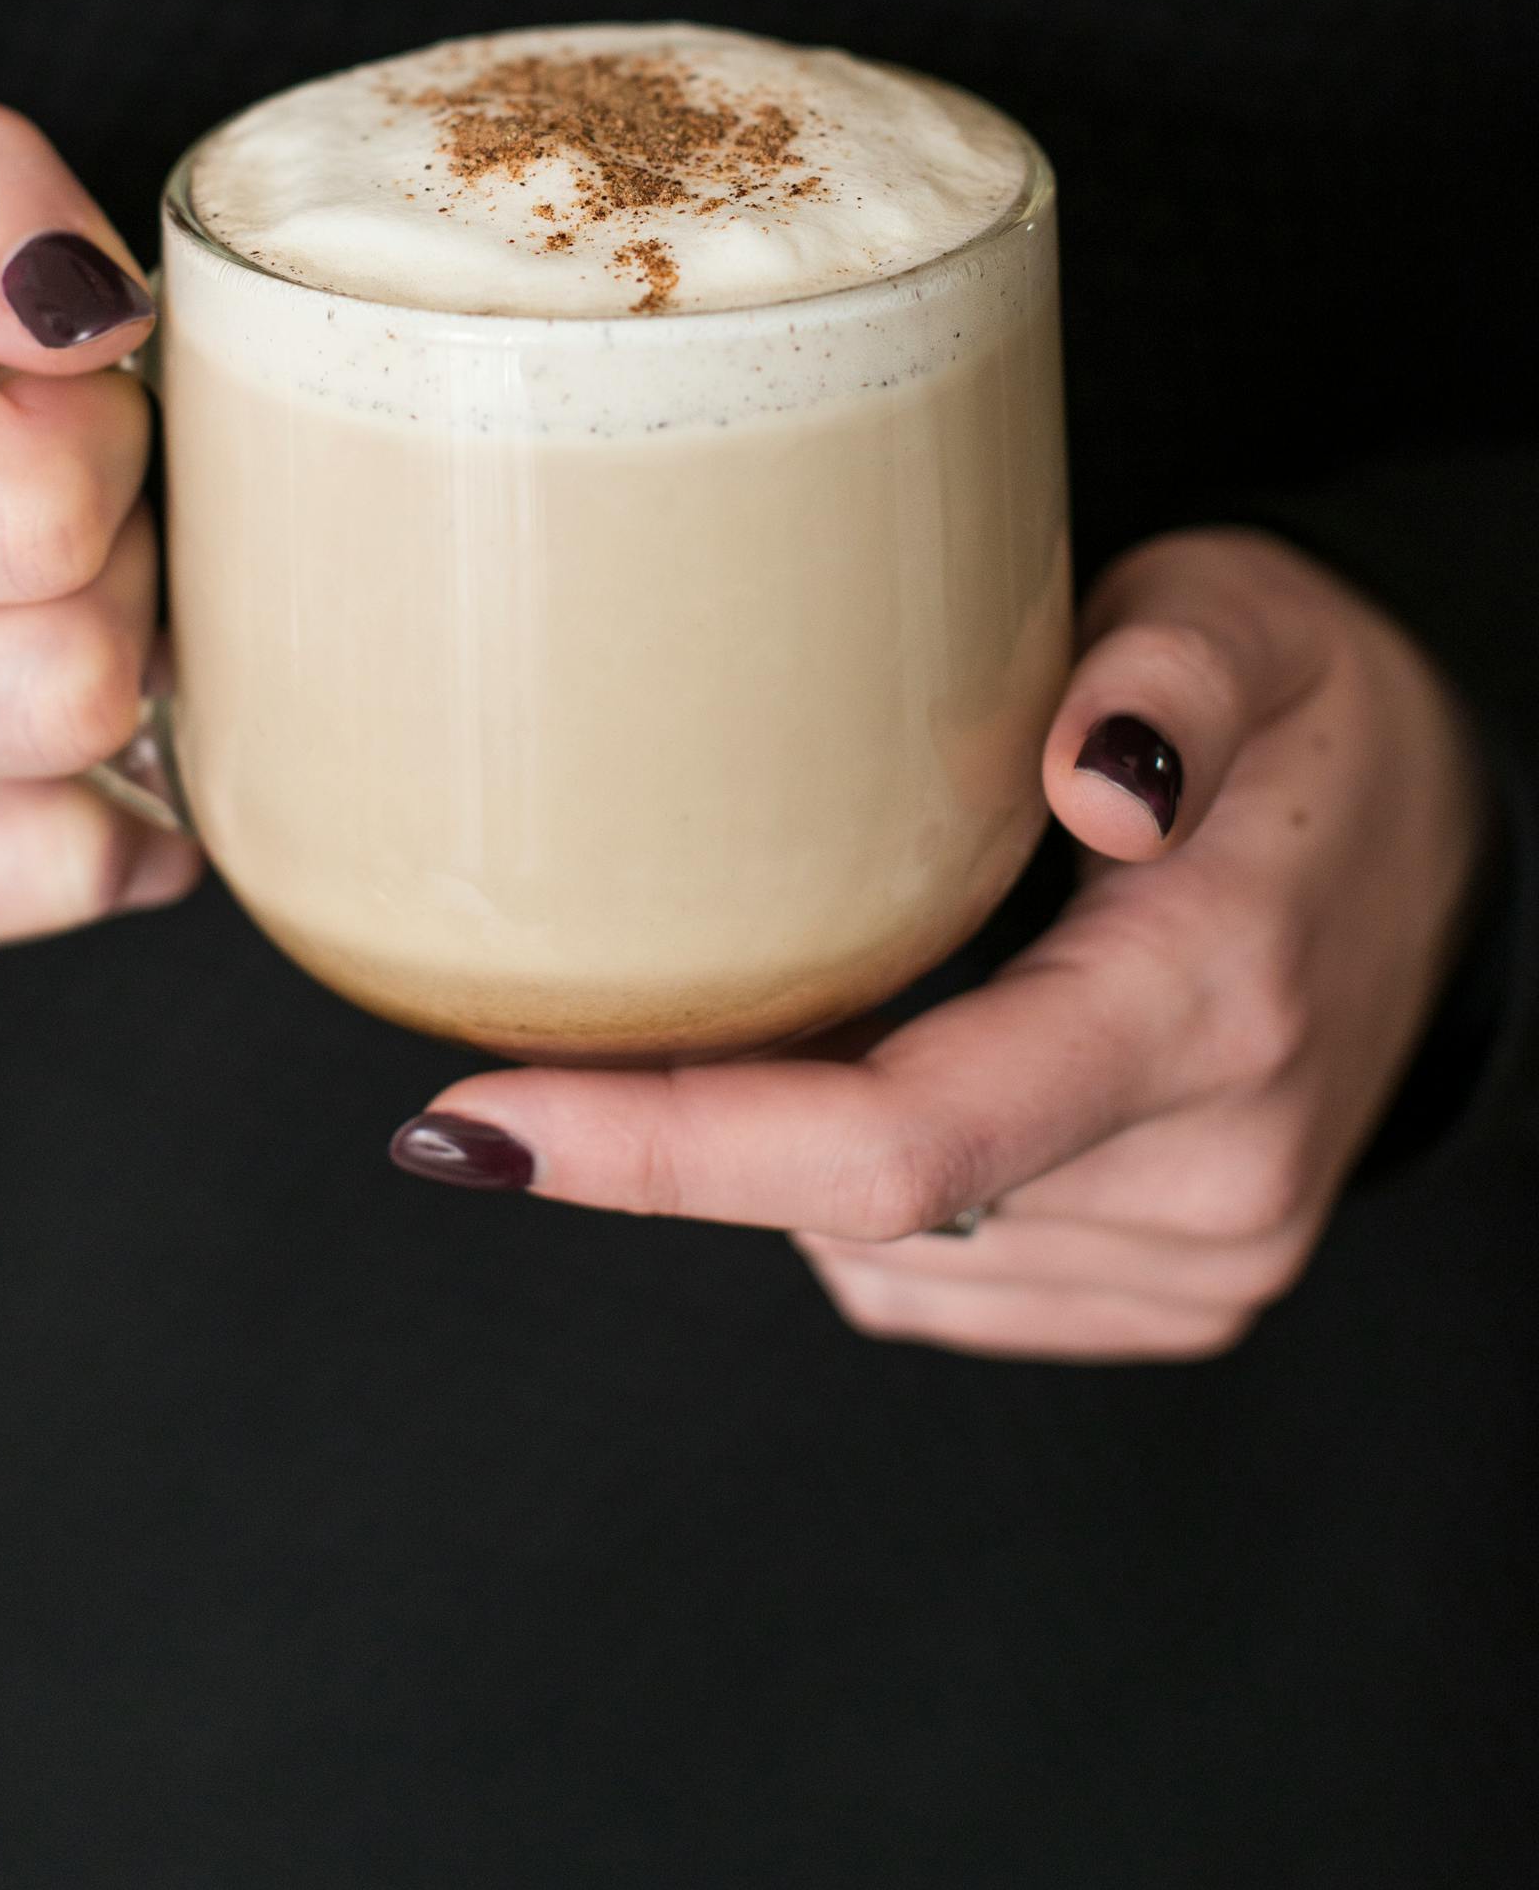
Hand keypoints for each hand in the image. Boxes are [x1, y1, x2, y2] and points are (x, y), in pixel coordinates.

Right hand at [0, 101, 199, 951]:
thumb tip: (94, 318)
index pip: (28, 508)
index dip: (91, 429)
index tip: (33, 392)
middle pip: (71, 669)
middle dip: (107, 552)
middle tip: (31, 489)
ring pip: (75, 785)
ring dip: (95, 664)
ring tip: (7, 583)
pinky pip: (55, 878)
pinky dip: (87, 789)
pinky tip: (12, 691)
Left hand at [393, 530, 1491, 1359]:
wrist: (1453, 845)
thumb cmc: (1311, 713)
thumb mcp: (1248, 619)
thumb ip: (1169, 673)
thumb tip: (1092, 769)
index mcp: (1206, 1001)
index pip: (899, 1137)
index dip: (663, 1147)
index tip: (475, 1120)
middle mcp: (1210, 1173)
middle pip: (857, 1201)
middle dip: (692, 1121)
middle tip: (590, 1004)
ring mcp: (1201, 1258)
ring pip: (886, 1249)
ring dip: (798, 1142)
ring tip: (867, 970)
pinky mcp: (1179, 1296)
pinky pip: (941, 1278)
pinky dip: (880, 1187)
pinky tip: (927, 1049)